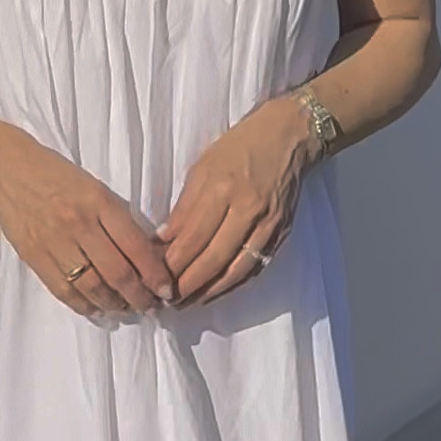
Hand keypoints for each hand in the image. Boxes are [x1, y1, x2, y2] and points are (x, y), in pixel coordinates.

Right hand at [0, 119, 176, 319]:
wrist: (8, 168)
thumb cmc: (57, 175)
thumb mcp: (96, 188)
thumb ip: (118, 220)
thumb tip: (145, 256)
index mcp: (99, 202)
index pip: (136, 247)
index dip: (155, 275)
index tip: (167, 290)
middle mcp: (79, 224)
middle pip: (117, 273)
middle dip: (139, 297)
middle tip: (151, 307)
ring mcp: (55, 242)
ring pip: (92, 287)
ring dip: (114, 305)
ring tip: (126, 309)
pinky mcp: (35, 256)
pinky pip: (64, 290)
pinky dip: (84, 305)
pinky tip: (97, 309)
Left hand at [160, 98, 312, 303]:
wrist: (289, 136)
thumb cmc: (239, 146)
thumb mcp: (202, 167)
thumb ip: (185, 207)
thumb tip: (164, 241)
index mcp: (223, 188)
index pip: (192, 237)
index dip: (170, 262)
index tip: (151, 276)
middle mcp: (248, 210)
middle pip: (212, 259)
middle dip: (185, 284)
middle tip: (163, 300)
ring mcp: (268, 224)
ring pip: (235, 270)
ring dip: (208, 291)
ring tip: (184, 303)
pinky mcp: (281, 233)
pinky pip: (254, 267)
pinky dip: (232, 284)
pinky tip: (214, 292)